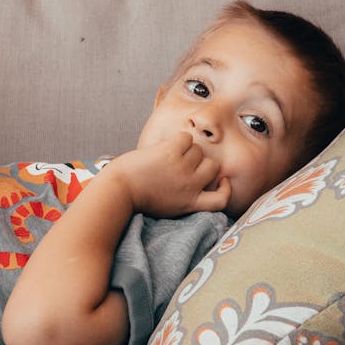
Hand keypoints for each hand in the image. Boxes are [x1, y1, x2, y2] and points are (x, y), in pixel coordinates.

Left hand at [107, 132, 230, 217]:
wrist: (118, 190)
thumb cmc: (137, 196)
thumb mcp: (168, 206)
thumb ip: (185, 196)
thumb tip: (196, 178)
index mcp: (190, 203)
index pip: (221, 200)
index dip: (226, 189)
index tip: (222, 181)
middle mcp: (190, 187)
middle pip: (212, 168)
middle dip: (201, 163)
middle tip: (182, 164)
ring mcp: (182, 170)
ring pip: (198, 151)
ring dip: (186, 150)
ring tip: (168, 157)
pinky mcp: (171, 153)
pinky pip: (186, 138)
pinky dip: (178, 139)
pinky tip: (166, 147)